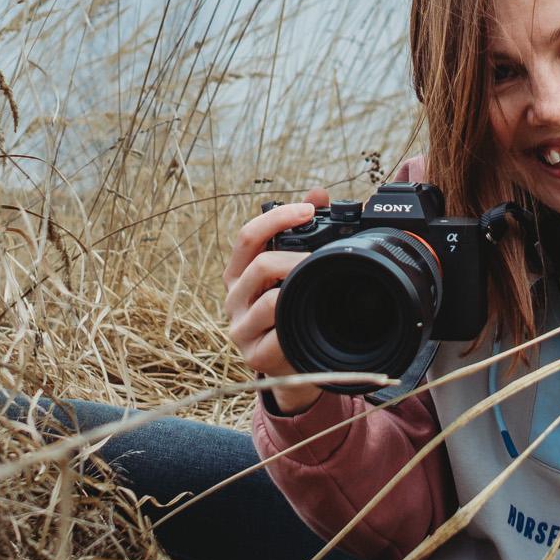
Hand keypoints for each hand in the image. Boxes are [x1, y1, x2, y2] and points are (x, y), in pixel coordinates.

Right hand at [224, 188, 330, 413]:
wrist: (293, 366)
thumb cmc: (291, 312)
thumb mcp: (292, 272)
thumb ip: (302, 232)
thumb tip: (317, 193)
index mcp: (239, 273)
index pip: (248, 236)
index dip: (277, 217)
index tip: (308, 210)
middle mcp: (233, 298)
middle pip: (261, 265)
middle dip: (298, 258)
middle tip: (325, 260)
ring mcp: (241, 328)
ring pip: (270, 301)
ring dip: (301, 291)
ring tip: (323, 290)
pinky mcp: (255, 355)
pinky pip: (278, 335)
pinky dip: (298, 325)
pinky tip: (312, 321)